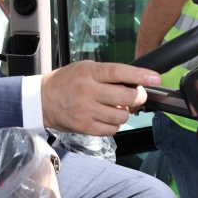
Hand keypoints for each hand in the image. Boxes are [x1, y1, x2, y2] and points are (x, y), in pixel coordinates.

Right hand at [41, 60, 159, 135]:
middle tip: (137, 94)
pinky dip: (114, 123)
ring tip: (116, 106)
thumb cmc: (66, 81)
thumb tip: (133, 82)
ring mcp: (87, 111)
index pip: (119, 72)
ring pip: (122, 115)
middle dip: (138, 96)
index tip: (155, 77)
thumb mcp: (84, 68)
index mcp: (89, 73)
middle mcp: (88, 91)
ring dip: (125, 111)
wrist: (42, 100)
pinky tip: (106, 116)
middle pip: (126, 97)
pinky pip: (112, 129)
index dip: (140, 75)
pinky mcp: (85, 127)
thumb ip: (107, 74)